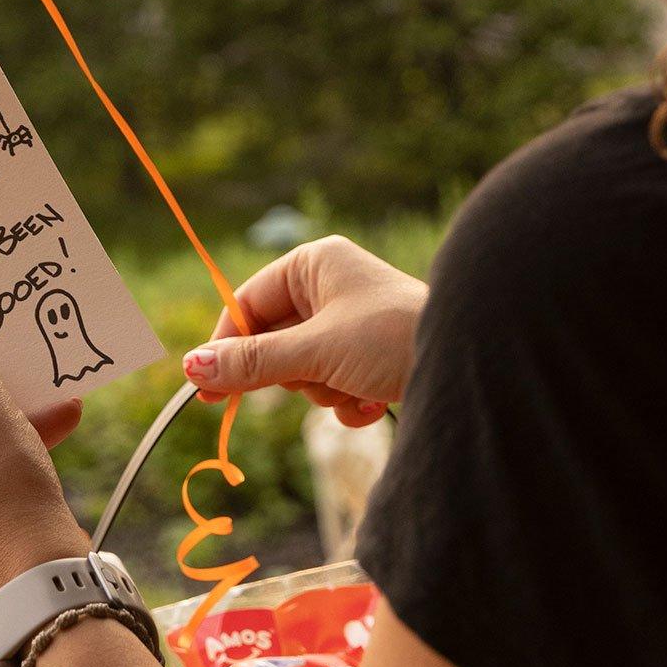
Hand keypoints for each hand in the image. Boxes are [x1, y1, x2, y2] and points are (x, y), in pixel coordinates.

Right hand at [181, 236, 426, 425]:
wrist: (476, 366)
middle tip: (315, 382)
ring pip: (304, 367)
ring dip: (324, 389)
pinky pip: (335, 381)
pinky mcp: (373, 354)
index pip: (247, 303)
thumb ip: (253, 362)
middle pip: (274, 340)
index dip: (226, 347)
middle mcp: (330, 286)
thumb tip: (190, 367)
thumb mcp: (315, 352)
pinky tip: (372, 402)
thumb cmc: (392, 339)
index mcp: (312, 264)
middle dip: (295, 373)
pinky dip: (348, 399)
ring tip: (356, 389)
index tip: (204, 389)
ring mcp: (352, 321)